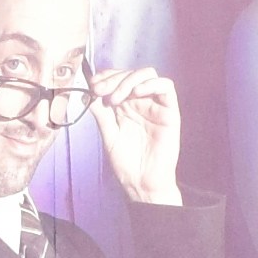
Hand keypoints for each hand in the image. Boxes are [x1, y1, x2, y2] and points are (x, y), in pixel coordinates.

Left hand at [95, 66, 185, 209]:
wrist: (142, 182)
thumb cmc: (126, 163)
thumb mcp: (108, 134)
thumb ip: (101, 112)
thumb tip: (88, 92)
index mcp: (125, 106)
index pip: (117, 79)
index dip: (105, 76)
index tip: (92, 85)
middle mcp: (140, 102)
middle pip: (130, 74)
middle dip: (113, 78)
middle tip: (100, 90)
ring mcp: (155, 106)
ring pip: (148, 75)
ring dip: (129, 80)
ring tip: (116, 97)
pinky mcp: (169, 112)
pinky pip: (166, 87)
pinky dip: (151, 84)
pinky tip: (136, 93)